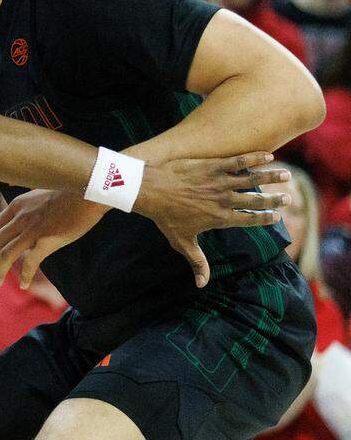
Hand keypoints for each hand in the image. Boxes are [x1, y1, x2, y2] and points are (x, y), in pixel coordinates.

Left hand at [0, 190, 105, 288]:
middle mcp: (20, 218)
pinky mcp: (48, 240)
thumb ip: (27, 203)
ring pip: (5, 255)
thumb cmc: (69, 192)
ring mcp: (33, 229)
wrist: (88, 190)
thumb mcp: (39, 192)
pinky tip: (25, 285)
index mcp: (17, 206)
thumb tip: (20, 204)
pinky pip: (30, 263)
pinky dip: (25, 276)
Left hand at [135, 152, 288, 285]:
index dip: (264, 219)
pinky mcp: (213, 166)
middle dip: (274, 201)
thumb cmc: (165, 217)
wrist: (151, 191)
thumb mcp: (182, 242)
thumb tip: (202, 285)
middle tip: (288, 199)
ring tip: (287, 176)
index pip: (249, 220)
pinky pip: (238, 161)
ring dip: (271, 177)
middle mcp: (224, 200)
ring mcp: (219, 182)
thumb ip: (196, 262)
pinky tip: (268, 154)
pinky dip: (254, 157)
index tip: (277, 217)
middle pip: (256, 201)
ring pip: (252, 179)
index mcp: (220, 218)